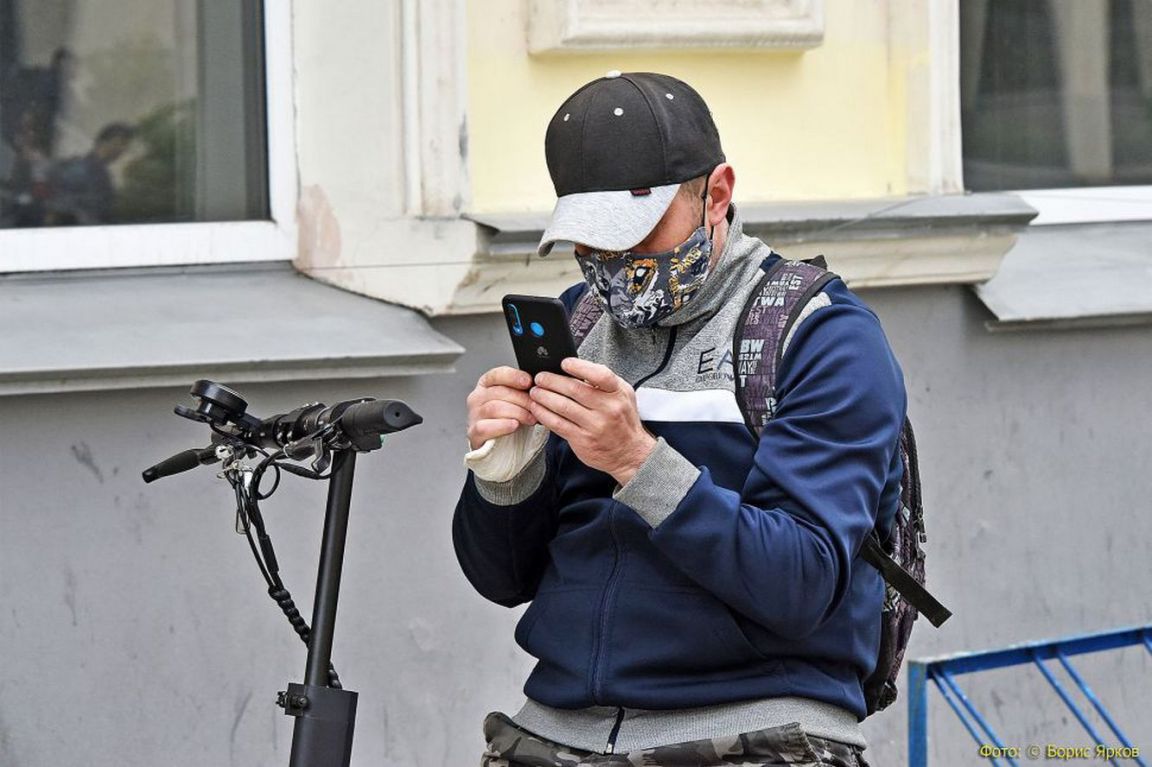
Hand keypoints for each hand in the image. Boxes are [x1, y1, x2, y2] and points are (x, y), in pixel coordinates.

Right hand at [466, 366, 536, 449]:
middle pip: (498, 392)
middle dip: (522, 399)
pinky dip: (502, 425)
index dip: (513, 376)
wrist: (502, 445)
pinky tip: (514, 425)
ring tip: (531, 418)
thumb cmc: (509, 419)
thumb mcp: (516, 401)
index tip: (528, 382)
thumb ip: (522, 390)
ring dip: (517, 413)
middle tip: (536, 406)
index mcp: (486, 385)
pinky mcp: (473, 434)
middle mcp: (477, 398)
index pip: (497, 374)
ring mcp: (473, 416)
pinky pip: (485, 427)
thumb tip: (538, 386)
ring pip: (494, 408)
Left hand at [528, 357, 655, 485]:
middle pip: (574, 390)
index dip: (580, 367)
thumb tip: (575, 368)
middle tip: (540, 377)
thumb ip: (603, 382)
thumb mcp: (622, 395)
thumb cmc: (622, 420)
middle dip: (552, 381)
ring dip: (543, 397)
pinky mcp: (582, 440)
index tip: (564, 363)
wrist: (629, 453)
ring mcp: (594, 426)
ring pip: (562, 407)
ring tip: (535, 392)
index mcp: (618, 393)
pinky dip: (544, 415)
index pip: (600, 375)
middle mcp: (608, 409)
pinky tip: (537, 409)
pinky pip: (558, 424)